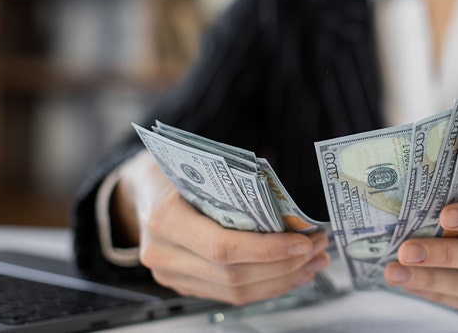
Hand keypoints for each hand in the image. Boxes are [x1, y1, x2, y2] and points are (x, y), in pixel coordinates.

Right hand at [112, 151, 329, 304]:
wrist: (140, 190)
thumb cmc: (175, 169)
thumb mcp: (200, 163)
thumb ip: (236, 185)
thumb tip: (288, 208)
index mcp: (164, 218)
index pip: (222, 247)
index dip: (267, 250)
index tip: (304, 242)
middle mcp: (162, 253)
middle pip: (233, 275)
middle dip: (284, 265)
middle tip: (318, 248)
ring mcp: (171, 274)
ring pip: (234, 292)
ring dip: (281, 280)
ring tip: (313, 262)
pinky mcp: (183, 284)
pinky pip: (229, 293)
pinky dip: (265, 285)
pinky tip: (292, 272)